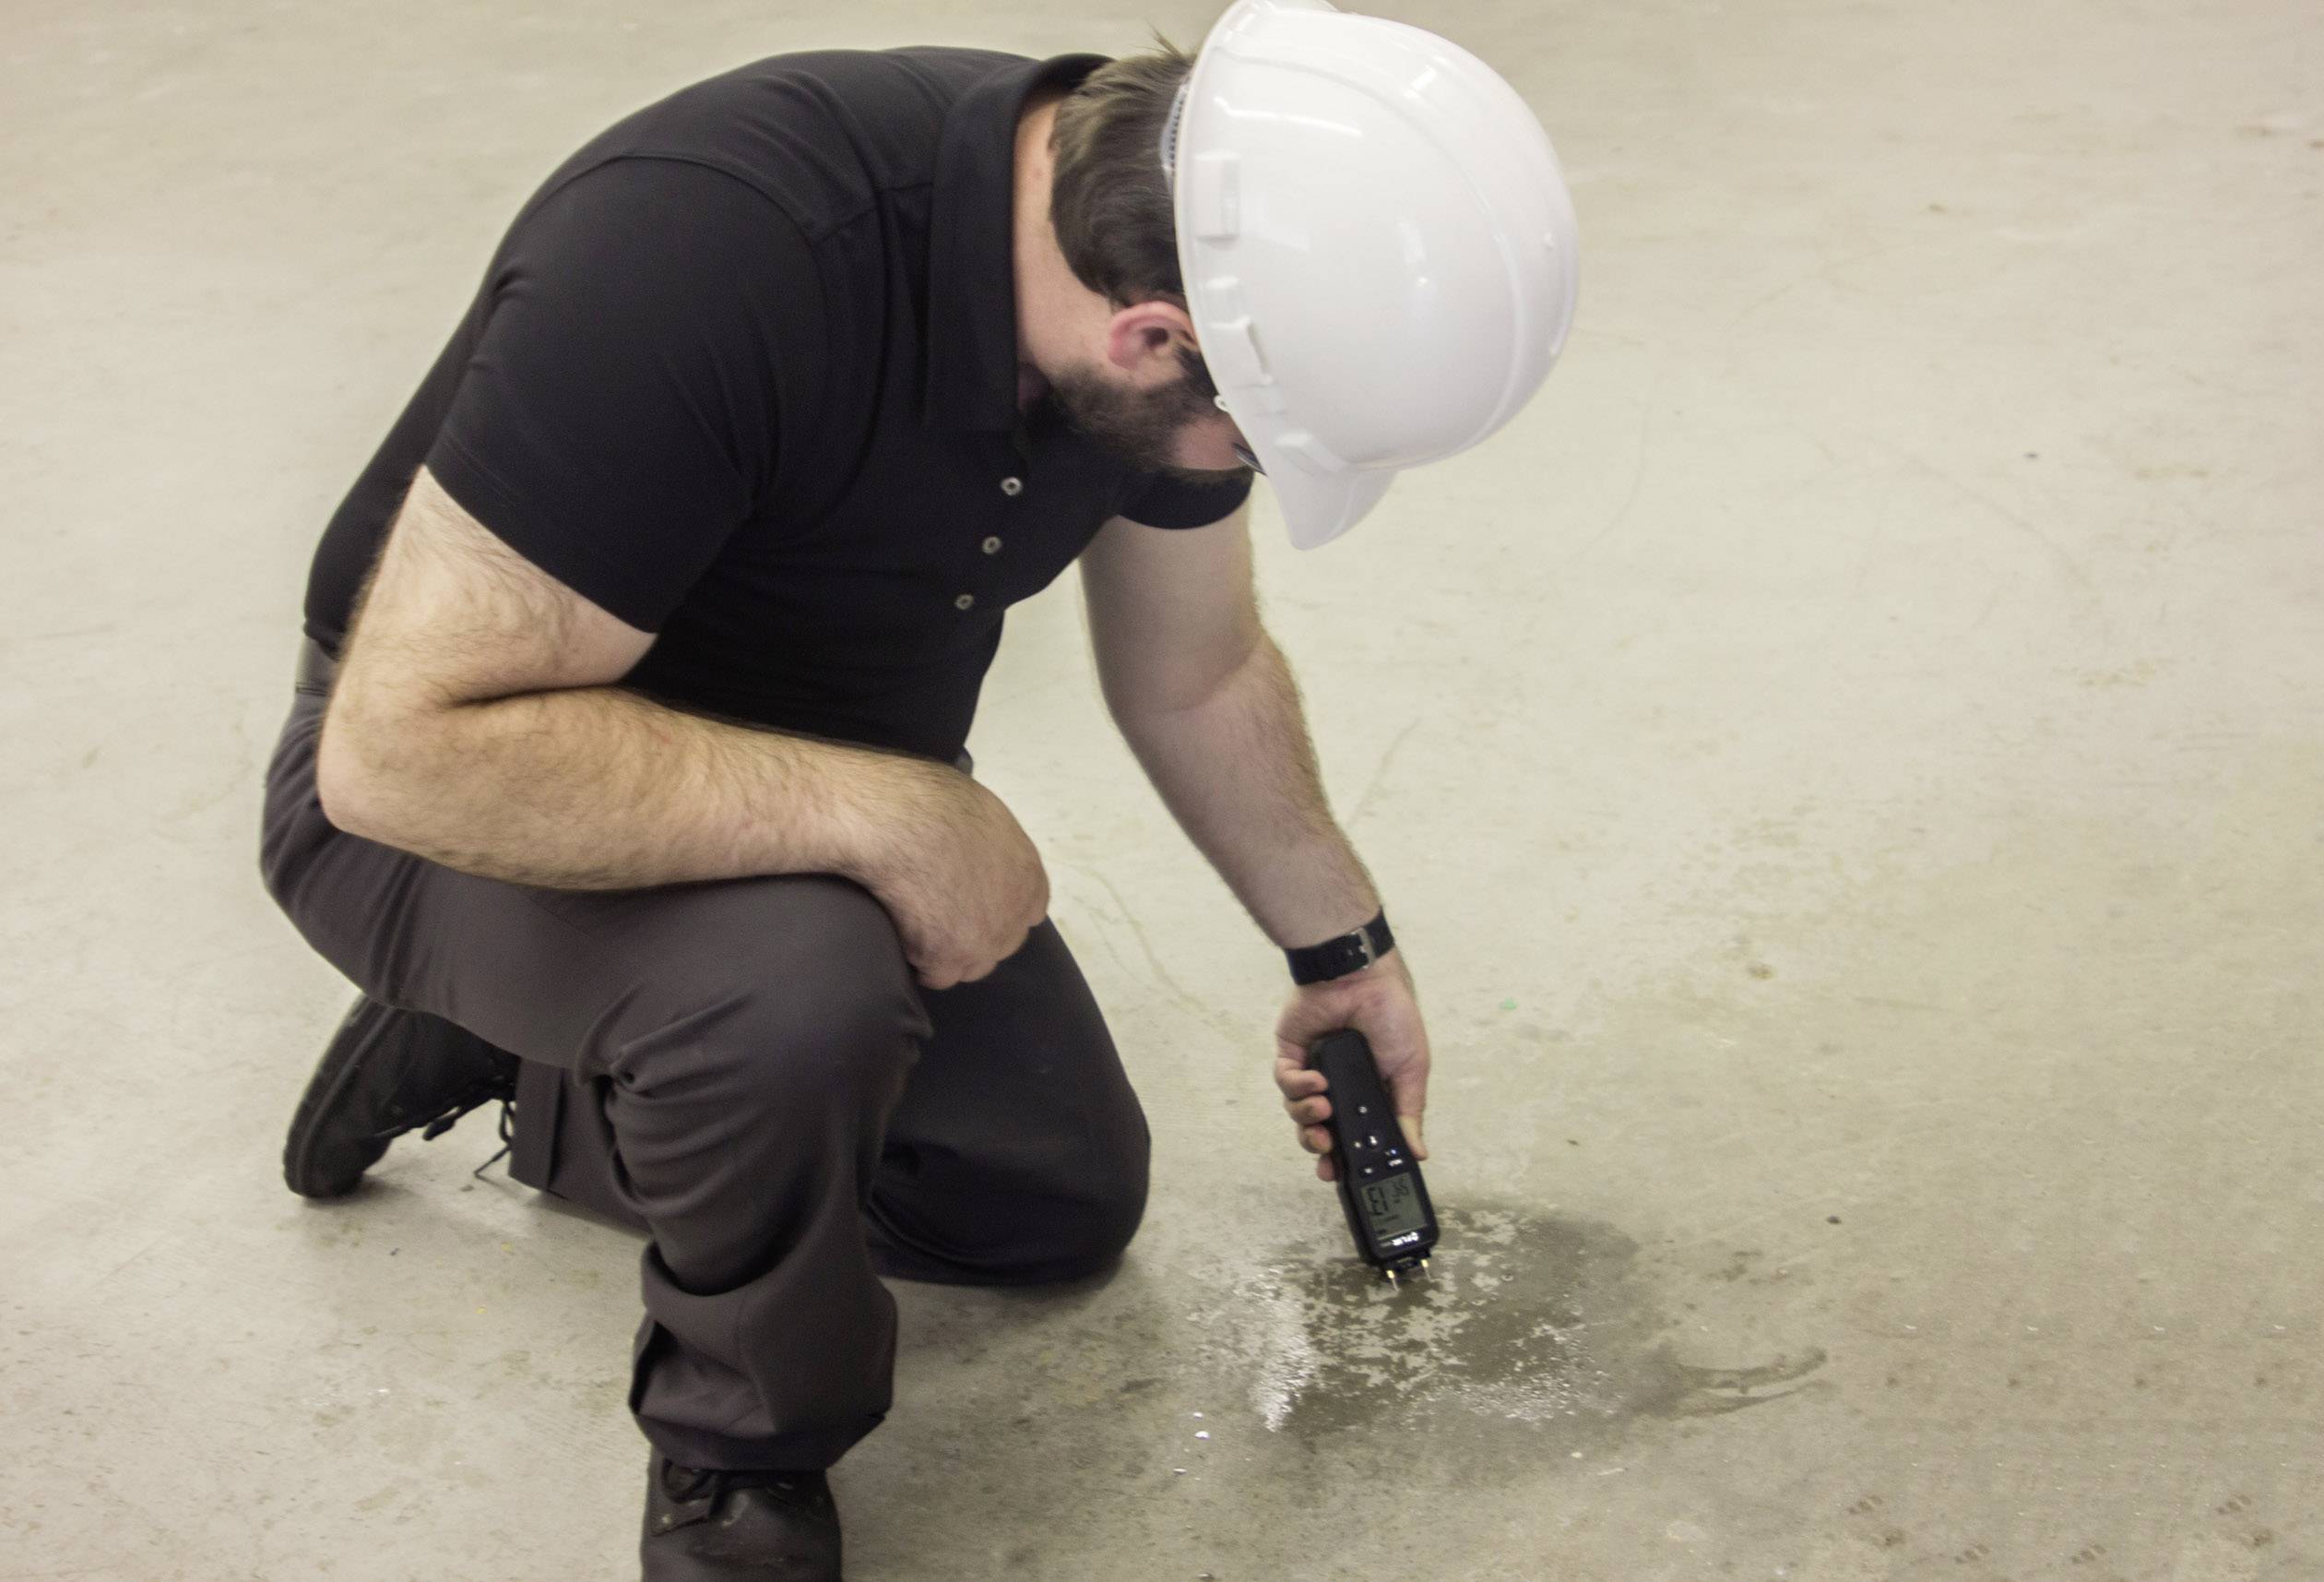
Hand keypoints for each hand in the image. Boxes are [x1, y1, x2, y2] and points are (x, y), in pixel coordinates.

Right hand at [856, 767, 1048, 990]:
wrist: (901, 823)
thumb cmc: (933, 803)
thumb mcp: (982, 814)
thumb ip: (991, 845)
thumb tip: (975, 847)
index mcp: (1029, 876)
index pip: (1027, 911)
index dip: (997, 909)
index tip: (971, 904)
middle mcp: (1016, 913)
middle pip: (1000, 942)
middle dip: (974, 935)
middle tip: (939, 916)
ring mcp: (985, 940)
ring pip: (970, 965)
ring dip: (947, 954)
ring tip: (916, 930)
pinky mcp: (949, 958)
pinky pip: (934, 975)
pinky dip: (917, 962)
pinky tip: (901, 941)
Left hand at [1272, 950, 1431, 1182]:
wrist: (1364, 978)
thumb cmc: (1393, 1017)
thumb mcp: (1411, 1070)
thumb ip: (1409, 1113)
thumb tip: (1419, 1153)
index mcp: (1368, 1093)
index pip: (1353, 1135)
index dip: (1345, 1158)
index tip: (1345, 1175)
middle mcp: (1338, 1086)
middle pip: (1320, 1130)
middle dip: (1320, 1148)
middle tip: (1327, 1153)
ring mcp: (1313, 1070)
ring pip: (1298, 1111)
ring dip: (1307, 1117)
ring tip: (1323, 1111)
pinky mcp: (1291, 1054)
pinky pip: (1285, 1082)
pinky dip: (1297, 1087)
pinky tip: (1315, 1082)